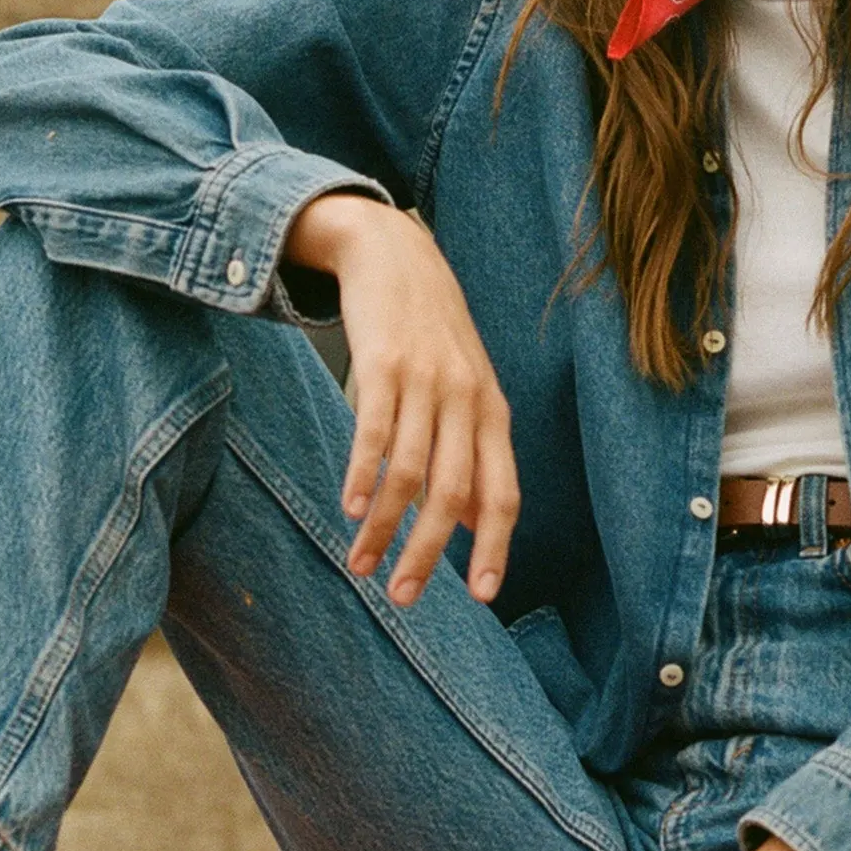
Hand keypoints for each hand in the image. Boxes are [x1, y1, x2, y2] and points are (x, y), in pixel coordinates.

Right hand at [283, 193, 520, 605]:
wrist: (394, 253)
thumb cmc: (431, 334)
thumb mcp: (467, 390)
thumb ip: (473, 454)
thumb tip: (480, 524)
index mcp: (493, 415)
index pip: (504, 495)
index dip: (495, 548)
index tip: (479, 597)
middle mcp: (467, 401)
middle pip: (454, 495)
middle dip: (428, 554)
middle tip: (402, 597)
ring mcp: (426, 381)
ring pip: (408, 473)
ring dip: (382, 527)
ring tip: (361, 564)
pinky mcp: (383, 364)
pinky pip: (373, 433)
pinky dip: (360, 476)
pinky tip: (346, 508)